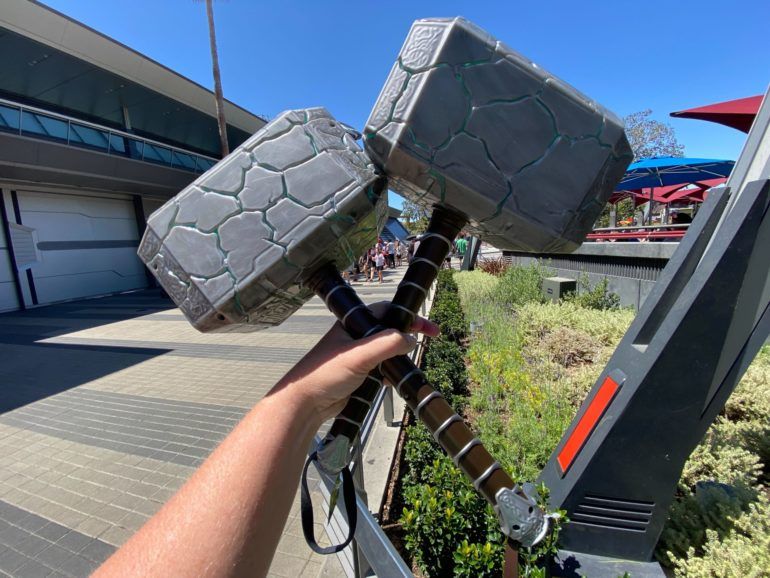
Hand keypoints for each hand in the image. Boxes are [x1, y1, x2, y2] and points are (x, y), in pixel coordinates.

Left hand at [269, 302, 438, 425]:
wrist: (306, 403)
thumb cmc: (325, 373)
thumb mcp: (359, 354)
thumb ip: (387, 344)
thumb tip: (410, 339)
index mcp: (352, 324)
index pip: (387, 311)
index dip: (409, 316)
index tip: (429, 328)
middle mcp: (355, 337)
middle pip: (389, 331)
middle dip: (408, 335)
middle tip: (429, 339)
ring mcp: (357, 356)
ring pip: (386, 352)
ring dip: (399, 358)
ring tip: (408, 366)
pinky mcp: (357, 374)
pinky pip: (381, 370)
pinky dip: (389, 374)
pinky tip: (391, 382)